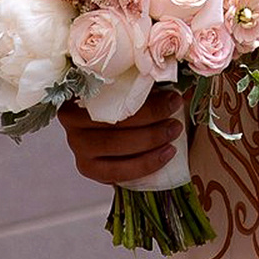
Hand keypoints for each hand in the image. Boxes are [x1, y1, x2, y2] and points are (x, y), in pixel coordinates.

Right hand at [57, 94, 184, 185]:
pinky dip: (144, 165)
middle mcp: (71, 119)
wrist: (105, 126)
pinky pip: (116, 171)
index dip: (147, 99)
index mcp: (80, 89)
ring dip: (150, 142)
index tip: (174, 97)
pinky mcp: (87, 168)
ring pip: (115, 146)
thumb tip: (187, 87)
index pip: (114, 94)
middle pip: (114, 121)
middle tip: (176, 118)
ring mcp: (77, 146)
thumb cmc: (120, 102)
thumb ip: (152, 87)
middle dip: (152, 120)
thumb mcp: (132, 88)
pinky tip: (165, 155)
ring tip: (173, 135)